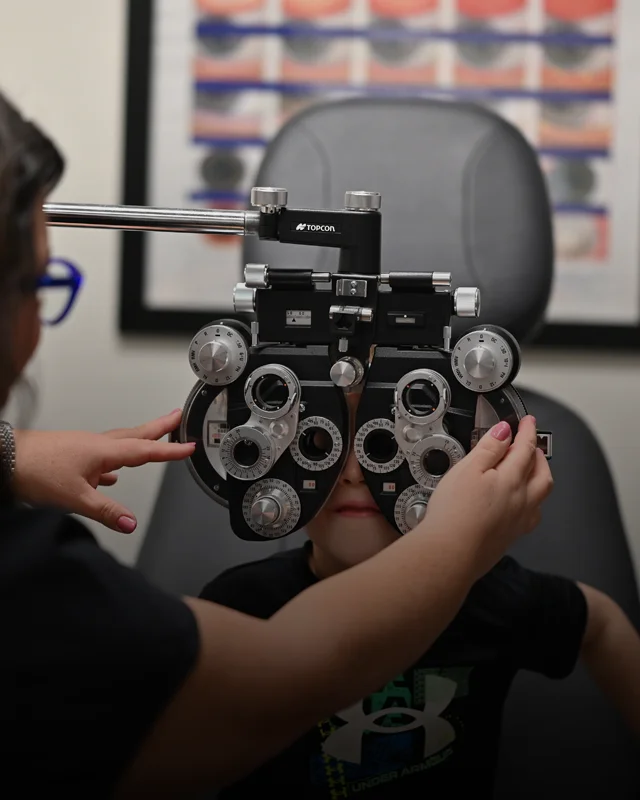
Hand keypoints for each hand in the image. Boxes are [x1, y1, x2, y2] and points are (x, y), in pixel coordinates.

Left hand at [12, 409, 194, 532]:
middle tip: (178, 417)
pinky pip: (102, 456)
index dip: (170, 451)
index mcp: (103, 452)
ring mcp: (84, 448)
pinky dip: (114, 461)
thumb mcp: (75, 497)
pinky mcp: (73, 455)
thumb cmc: (36, 470)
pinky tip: (112, 474)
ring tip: (154, 441)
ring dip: (140, 441)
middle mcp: (96, 445)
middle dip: (159, 427)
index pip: (145, 450)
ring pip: (120, 442)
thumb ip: (106, 511)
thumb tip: (131, 523)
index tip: (189, 447)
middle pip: (136, 435)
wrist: (6, 458)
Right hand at [423, 416, 552, 578]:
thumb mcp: (467, 469)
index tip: (529, 421)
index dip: (528, 431)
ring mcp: (519, 521)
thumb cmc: (455, 513)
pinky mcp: (510, 537)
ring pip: (540, 495)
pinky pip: (531, 515)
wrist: (451, 554)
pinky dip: (531, 502)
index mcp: (512, 480)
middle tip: (529, 444)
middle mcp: (522, 500)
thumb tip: (505, 431)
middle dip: (538, 455)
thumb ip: (489, 448)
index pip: (526, 448)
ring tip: (527, 471)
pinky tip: (518, 503)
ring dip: (538, 478)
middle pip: (542, 473)